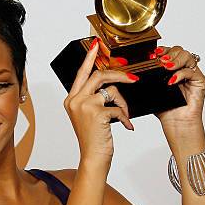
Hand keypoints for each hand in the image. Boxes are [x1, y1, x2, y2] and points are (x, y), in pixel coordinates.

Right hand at [63, 38, 138, 160]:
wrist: (93, 158)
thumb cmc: (94, 140)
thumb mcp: (90, 116)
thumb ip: (94, 99)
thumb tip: (110, 85)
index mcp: (71, 100)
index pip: (81, 73)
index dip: (89, 58)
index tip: (95, 45)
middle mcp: (75, 100)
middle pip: (99, 76)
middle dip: (118, 75)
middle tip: (133, 78)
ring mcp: (85, 106)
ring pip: (111, 90)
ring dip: (123, 101)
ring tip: (125, 114)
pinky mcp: (97, 113)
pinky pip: (118, 107)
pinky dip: (125, 117)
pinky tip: (126, 126)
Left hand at [153, 45, 204, 128]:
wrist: (176, 123)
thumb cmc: (166, 109)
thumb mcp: (153, 91)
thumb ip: (149, 78)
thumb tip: (139, 68)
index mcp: (172, 69)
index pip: (169, 52)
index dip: (162, 50)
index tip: (153, 55)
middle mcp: (183, 69)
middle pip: (179, 50)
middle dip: (169, 53)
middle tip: (160, 61)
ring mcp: (192, 74)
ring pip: (187, 56)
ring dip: (175, 60)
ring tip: (166, 68)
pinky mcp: (200, 81)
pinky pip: (191, 71)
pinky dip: (181, 74)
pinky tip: (172, 81)